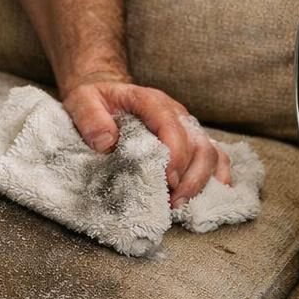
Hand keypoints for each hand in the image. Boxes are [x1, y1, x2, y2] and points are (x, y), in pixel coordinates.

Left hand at [60, 74, 230, 206]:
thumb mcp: (82, 101)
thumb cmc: (96, 100)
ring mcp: (186, 126)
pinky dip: (216, 177)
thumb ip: (90, 118)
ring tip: (180, 204)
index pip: (171, 125)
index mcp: (150, 100)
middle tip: (173, 202)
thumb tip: (106, 142)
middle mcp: (175, 112)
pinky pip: (216, 156)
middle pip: (199, 143)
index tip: (167, 180)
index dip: (175, 154)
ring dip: (201, 181)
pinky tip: (206, 196)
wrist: (106, 94)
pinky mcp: (191, 139)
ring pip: (211, 152)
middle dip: (190, 177)